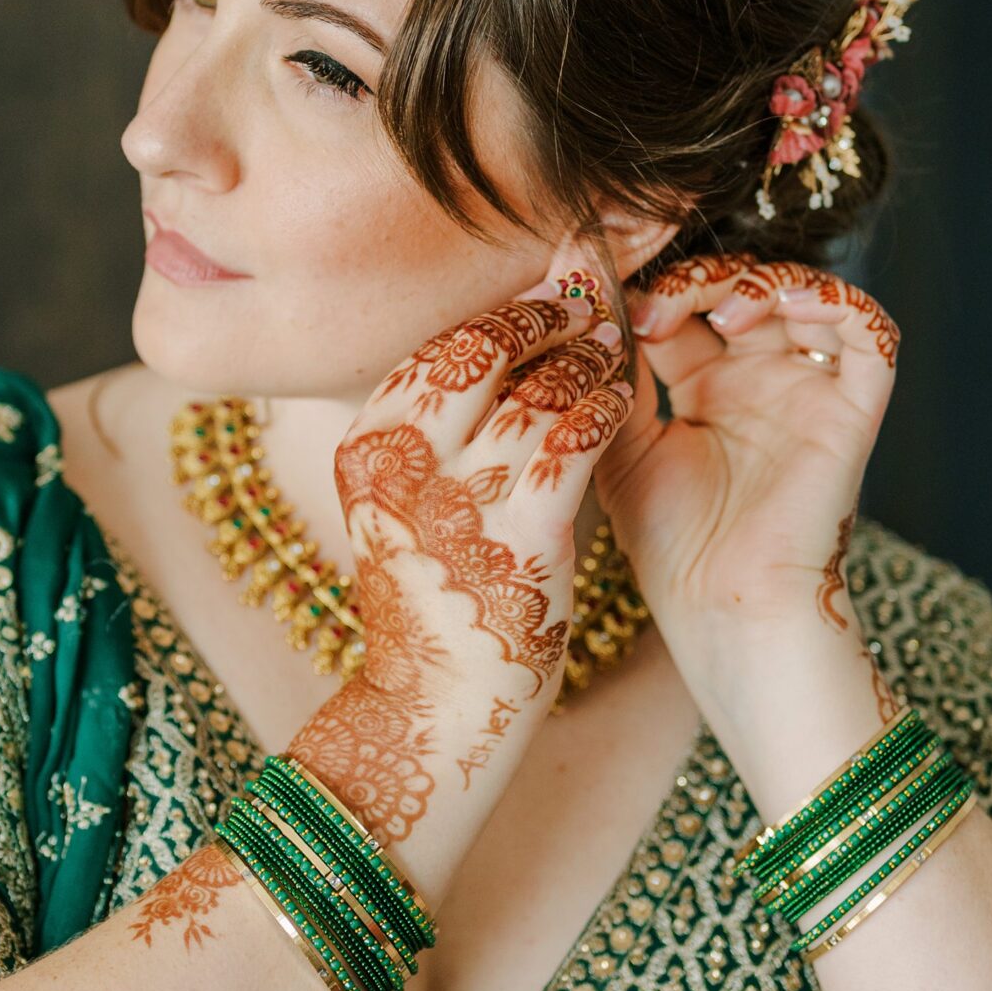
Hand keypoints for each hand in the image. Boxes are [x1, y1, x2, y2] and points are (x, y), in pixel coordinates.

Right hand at [285, 249, 633, 876]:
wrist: (439, 712)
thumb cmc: (436, 600)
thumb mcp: (408, 501)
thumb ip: (440, 426)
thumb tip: (505, 336)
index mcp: (366, 447)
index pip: (441, 346)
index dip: (503, 305)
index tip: (551, 278)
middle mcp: (402, 464)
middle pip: (484, 345)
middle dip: (549, 308)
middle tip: (594, 286)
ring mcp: (458, 499)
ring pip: (539, 386)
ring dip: (589, 354)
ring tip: (618, 341)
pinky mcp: (520, 536)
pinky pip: (574, 439)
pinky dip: (604, 405)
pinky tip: (625, 396)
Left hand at [590, 252, 899, 681]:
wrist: (725, 611)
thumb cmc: (669, 547)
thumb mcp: (615, 441)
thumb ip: (606, 363)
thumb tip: (573, 278)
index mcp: (704, 389)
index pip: (685, 305)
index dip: (649, 285)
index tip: (604, 292)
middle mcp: (760, 383)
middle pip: (740, 289)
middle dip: (696, 282)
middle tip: (653, 312)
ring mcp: (809, 393)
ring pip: (804, 295)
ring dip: (759, 283)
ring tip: (720, 315)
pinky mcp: (853, 411)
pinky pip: (872, 334)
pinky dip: (837, 303)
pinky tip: (787, 306)